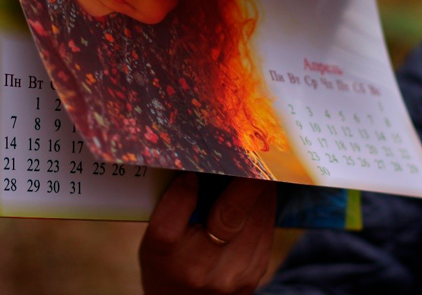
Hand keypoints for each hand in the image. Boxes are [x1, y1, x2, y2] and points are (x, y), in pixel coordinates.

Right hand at [139, 173, 276, 294]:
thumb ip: (173, 205)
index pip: (180, 206)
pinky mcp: (255, 273)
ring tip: (258, 163)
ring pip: (257, 218)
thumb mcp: (154, 238)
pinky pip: (266, 229)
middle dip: (244, 177)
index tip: (198, 166)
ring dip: (260, 187)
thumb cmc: (167, 265)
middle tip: (248, 148)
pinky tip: (262, 188)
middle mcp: (200, 266)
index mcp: (166, 250)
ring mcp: (232, 273)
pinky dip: (265, 205)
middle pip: (231, 213)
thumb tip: (201, 166)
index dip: (191, 181)